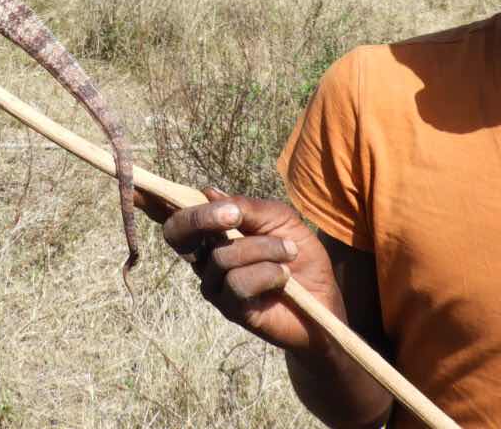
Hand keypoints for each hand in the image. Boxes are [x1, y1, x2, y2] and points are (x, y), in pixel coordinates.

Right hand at [162, 188, 346, 352]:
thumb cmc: (297, 253)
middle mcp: (204, 257)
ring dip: (262, 249)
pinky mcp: (229, 308)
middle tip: (234, 215)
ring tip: (289, 252)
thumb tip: (208, 193)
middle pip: (177, 234)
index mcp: (213, 232)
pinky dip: (266, 273)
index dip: (177, 207)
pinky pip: (237, 283)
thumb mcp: (278, 218)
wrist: (323, 297)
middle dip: (200, 219)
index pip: (178, 218)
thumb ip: (246, 206)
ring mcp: (214, 284)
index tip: (217, 206)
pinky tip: (284, 277)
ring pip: (221, 256)